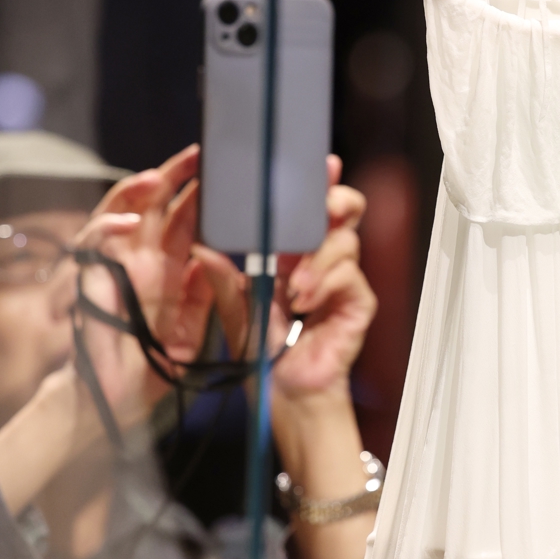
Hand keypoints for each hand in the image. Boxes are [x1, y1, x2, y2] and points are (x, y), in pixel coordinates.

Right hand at [73, 144, 213, 426]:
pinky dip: (108, 227)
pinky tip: (128, 221)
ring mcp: (114, 268)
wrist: (116, 406)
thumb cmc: (151, 369)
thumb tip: (214, 262)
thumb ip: (201, 299)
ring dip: (140, 190)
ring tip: (161, 175)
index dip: (205, 195)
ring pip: (123, 212)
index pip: (187, 220)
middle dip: (178, 176)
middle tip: (203, 153)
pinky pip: (93, 244)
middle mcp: (140, 261)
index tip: (231, 174)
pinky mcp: (90, 281)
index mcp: (168, 271)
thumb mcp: (189, 333)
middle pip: (157, 205)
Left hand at [193, 156, 376, 402]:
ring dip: (316, 260)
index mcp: (292, 252)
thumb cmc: (262, 354)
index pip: (308, 208)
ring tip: (292, 290)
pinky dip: (324, 285)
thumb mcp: (235, 310)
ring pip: (346, 241)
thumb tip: (202, 246)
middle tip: (322, 207)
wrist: (284, 395)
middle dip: (335, 201)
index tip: (320, 163)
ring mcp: (343, 279)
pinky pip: (350, 276)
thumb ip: (223, 278)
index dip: (317, 182)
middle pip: (344, 211)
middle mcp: (320, 260)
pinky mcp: (358, 302)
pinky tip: (304, 304)